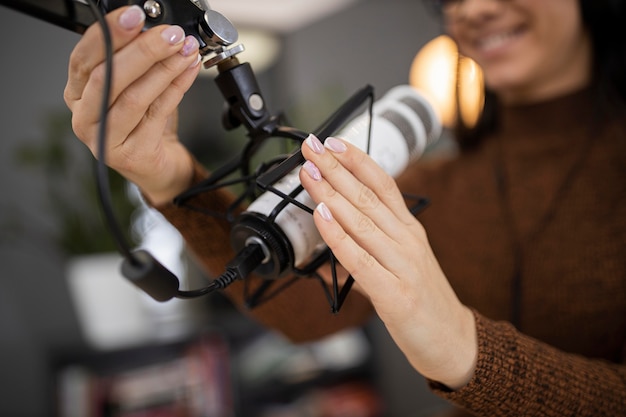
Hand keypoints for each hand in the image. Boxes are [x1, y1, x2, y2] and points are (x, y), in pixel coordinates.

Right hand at [64, 6, 201, 204]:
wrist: (157, 165)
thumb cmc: (143, 123)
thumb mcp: (132, 86)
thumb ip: (134, 60)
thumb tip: (156, 28)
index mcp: (77, 94)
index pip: (83, 59)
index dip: (108, 35)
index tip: (134, 16)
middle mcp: (85, 118)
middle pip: (107, 78)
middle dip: (141, 50)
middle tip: (168, 34)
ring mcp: (106, 140)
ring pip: (134, 97)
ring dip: (164, 68)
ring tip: (184, 50)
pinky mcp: (133, 154)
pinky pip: (158, 113)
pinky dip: (176, 87)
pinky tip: (188, 70)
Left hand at [299, 134, 476, 388]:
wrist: (454, 341)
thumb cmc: (422, 300)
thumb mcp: (401, 264)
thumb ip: (366, 251)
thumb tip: (329, 243)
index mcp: (410, 230)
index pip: (383, 184)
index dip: (357, 160)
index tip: (334, 142)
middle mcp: (407, 240)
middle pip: (367, 196)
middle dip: (336, 168)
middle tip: (311, 147)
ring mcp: (403, 264)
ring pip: (361, 220)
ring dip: (331, 193)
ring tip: (309, 172)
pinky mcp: (395, 293)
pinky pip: (359, 258)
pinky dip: (338, 234)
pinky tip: (321, 214)